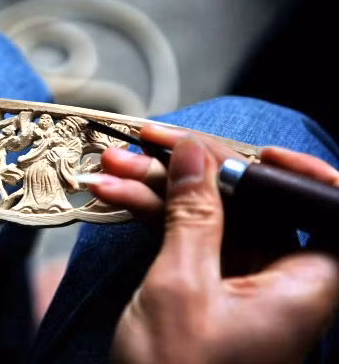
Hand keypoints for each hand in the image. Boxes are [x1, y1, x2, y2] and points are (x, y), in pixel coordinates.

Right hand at [86, 125, 338, 363]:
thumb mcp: (181, 286)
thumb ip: (193, 214)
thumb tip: (196, 152)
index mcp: (303, 284)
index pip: (321, 208)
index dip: (295, 173)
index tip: (251, 152)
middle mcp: (277, 278)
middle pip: (249, 203)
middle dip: (190, 171)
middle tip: (146, 145)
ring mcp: (237, 281)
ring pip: (207, 216)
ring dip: (157, 190)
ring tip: (112, 169)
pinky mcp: (204, 285)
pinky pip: (185, 236)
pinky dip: (151, 217)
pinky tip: (115, 198)